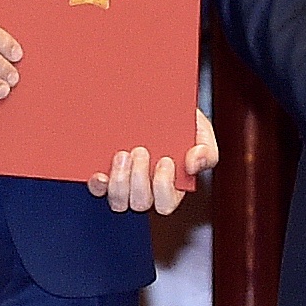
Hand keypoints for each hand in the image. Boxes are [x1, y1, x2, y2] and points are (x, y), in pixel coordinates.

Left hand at [88, 109, 217, 213]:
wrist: (156, 102)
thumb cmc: (180, 121)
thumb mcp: (201, 132)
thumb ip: (207, 151)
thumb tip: (193, 164)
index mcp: (171, 185)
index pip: (166, 203)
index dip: (163, 187)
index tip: (165, 160)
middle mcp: (145, 188)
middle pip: (140, 203)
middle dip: (139, 179)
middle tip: (140, 150)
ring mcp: (124, 182)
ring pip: (119, 202)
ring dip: (119, 182)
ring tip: (122, 154)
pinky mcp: (105, 173)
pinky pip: (98, 190)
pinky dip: (98, 184)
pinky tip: (100, 172)